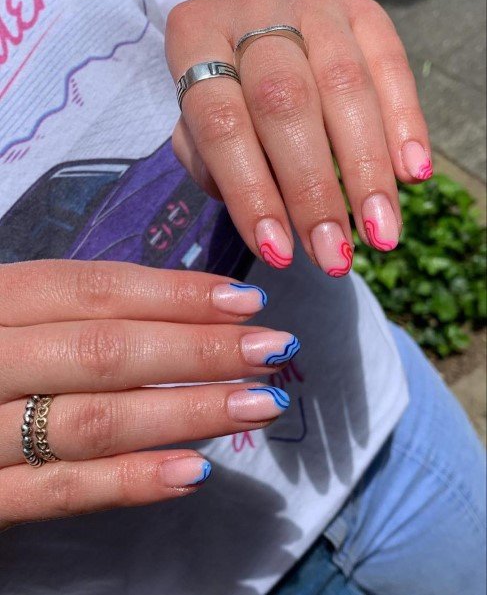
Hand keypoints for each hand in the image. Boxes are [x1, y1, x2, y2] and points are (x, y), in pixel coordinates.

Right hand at [0, 260, 297, 529]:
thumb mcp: (7, 319)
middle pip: (104, 351)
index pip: (93, 289)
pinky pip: (56, 493)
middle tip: (274, 349)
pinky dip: (128, 483)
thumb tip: (174, 310)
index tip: (245, 300)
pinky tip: (193, 473)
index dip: (175, 295)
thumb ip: (65, 315)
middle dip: (198, 350)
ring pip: (92, 420)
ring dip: (186, 412)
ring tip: (258, 403)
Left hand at [167, 0, 431, 275]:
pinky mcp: (362, 11)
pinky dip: (405, 123)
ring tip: (380, 234)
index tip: (278, 253)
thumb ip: (211, 166)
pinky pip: (391, 63)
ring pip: (345, 86)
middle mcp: (252, 8)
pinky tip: (413, 176)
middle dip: (313, 191)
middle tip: (333, 257)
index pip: (220, 124)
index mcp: (194, 36)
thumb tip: (267, 216)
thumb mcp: (193, 123)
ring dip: (366, 170)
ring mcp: (312, 5)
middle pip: (286, 104)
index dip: (252, 194)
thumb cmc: (221, 93)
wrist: (250, 23)